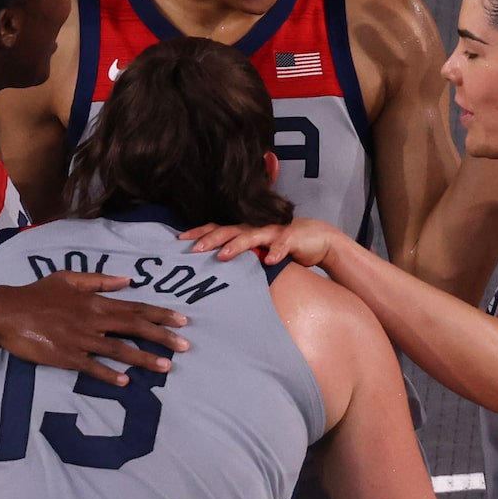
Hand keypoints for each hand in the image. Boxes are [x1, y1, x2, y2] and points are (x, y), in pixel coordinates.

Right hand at [0, 272, 190, 385]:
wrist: (7, 313)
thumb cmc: (38, 294)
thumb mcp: (69, 278)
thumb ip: (100, 281)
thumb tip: (127, 280)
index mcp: (96, 301)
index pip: (135, 307)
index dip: (160, 315)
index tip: (182, 321)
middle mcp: (93, 319)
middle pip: (134, 328)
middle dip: (162, 337)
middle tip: (186, 346)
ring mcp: (81, 339)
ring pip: (119, 350)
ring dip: (144, 358)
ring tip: (166, 367)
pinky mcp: (67, 357)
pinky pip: (93, 367)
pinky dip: (110, 374)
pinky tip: (126, 382)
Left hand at [180, 218, 337, 268]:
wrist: (318, 238)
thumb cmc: (283, 245)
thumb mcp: (258, 251)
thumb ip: (241, 257)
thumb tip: (215, 270)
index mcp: (245, 230)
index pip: (218, 229)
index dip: (200, 233)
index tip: (179, 240)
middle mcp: (256, 228)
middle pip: (229, 230)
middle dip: (210, 239)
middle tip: (194, 249)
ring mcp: (273, 231)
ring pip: (252, 235)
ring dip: (237, 245)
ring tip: (223, 256)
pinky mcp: (292, 237)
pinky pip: (282, 243)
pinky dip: (276, 251)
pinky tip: (270, 260)